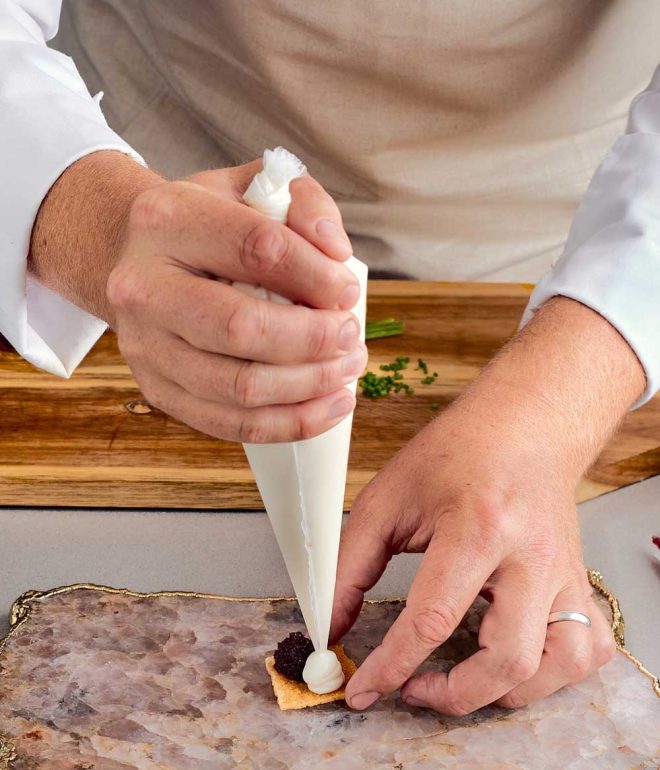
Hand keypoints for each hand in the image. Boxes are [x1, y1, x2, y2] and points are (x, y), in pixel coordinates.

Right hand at [103, 158, 365, 441]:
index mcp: (167, 221)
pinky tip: (329, 406)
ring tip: (347, 368)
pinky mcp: (158, 390)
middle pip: (241, 328)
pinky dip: (291, 422)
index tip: (348, 290)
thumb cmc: (212, 225)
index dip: (316, 275)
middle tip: (351, 335)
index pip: (256, 249)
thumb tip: (336, 253)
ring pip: (239, 387)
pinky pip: (231, 424)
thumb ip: (304, 203)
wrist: (142, 260)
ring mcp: (145, 347)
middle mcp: (144, 287)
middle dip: (314, 339)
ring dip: (310, 385)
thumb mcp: (253, 189)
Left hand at [330, 298, 644, 713]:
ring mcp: (563, 572)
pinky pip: (588, 649)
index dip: (390, 665)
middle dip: (452, 695)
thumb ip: (352, 563)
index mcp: (478, 529)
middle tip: (412, 687)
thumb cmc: (455, 452)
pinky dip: (554, 674)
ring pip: (558, 666)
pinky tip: (517, 660)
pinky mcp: (577, 580)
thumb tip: (332, 623)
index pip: (433, 620)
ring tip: (462, 677)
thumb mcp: (388, 498)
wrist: (521, 426)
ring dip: (505, 692)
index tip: (361, 688)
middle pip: (507, 661)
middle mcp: (530, 557)